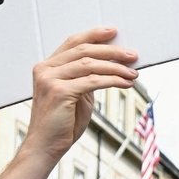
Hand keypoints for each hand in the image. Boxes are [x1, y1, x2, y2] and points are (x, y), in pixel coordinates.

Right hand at [25, 29, 137, 161]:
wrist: (46, 146)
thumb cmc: (62, 123)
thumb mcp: (76, 95)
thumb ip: (86, 78)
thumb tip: (111, 66)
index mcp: (46, 67)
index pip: (72, 43)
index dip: (93, 35)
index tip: (113, 32)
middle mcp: (45, 69)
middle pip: (83, 50)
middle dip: (111, 51)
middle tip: (132, 54)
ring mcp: (50, 80)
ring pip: (90, 64)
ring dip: (116, 67)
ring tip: (133, 72)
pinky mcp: (59, 92)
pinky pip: (93, 81)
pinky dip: (113, 80)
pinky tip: (126, 83)